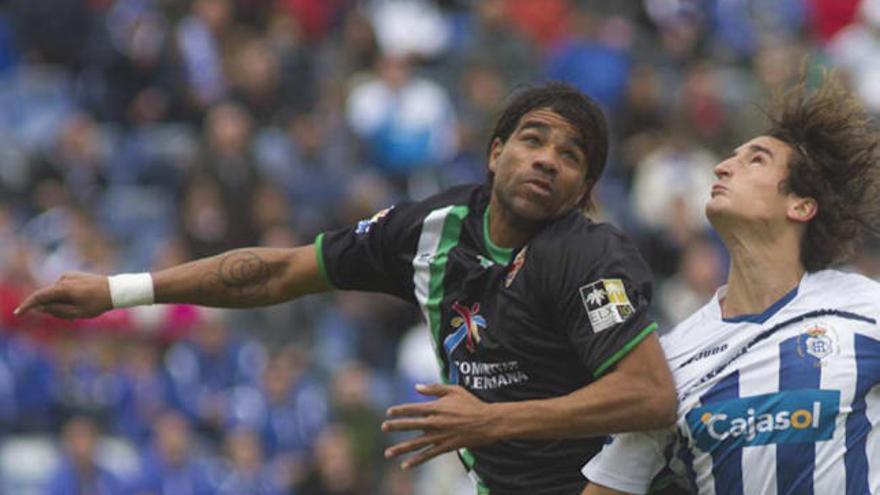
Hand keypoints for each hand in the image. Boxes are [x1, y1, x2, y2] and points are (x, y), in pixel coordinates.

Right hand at [14, 272, 111, 318]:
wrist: (115, 290)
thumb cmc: (98, 303)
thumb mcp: (77, 313)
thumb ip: (57, 311)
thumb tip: (40, 308)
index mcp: (64, 288)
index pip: (39, 296)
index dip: (28, 305)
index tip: (18, 313)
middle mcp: (64, 279)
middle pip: (47, 296)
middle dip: (51, 307)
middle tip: (71, 316)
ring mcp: (68, 275)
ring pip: (55, 293)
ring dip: (60, 302)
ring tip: (81, 308)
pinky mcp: (72, 275)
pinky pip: (62, 288)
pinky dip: (65, 296)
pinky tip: (81, 301)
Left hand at [382, 384, 499, 469]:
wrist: (487, 422)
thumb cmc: (471, 403)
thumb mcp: (454, 390)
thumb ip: (434, 388)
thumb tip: (416, 387)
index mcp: (436, 407)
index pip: (412, 408)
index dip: (400, 410)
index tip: (389, 412)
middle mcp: (435, 422)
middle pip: (410, 425)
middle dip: (395, 426)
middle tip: (383, 427)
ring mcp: (439, 436)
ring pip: (416, 444)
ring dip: (401, 448)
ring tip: (387, 453)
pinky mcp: (445, 447)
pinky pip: (428, 455)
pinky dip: (416, 461)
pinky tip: (405, 465)